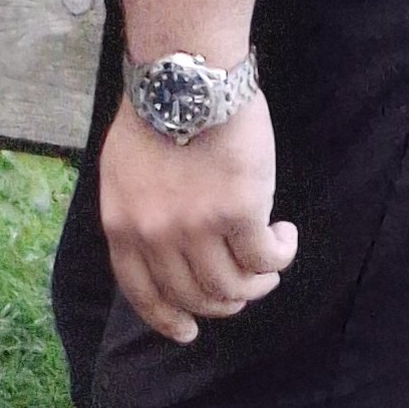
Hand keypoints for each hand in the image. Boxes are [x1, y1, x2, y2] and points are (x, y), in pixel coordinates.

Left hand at [100, 91, 296, 343]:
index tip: (187, 332)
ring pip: (233, 286)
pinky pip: (265, 258)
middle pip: (196, 296)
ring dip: (259, 282)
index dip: (167, 320)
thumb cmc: (159, 111)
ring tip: (272, 259)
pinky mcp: (238, 213)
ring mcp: (196, 228)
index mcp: (122, 226)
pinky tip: (285, 235)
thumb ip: (138, 213)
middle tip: (249, 284)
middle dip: (227, 300)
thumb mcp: (123, 171)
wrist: (186, 75)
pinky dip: (281, 255)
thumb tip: (162, 249)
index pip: (143, 293)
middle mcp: (156, 236)